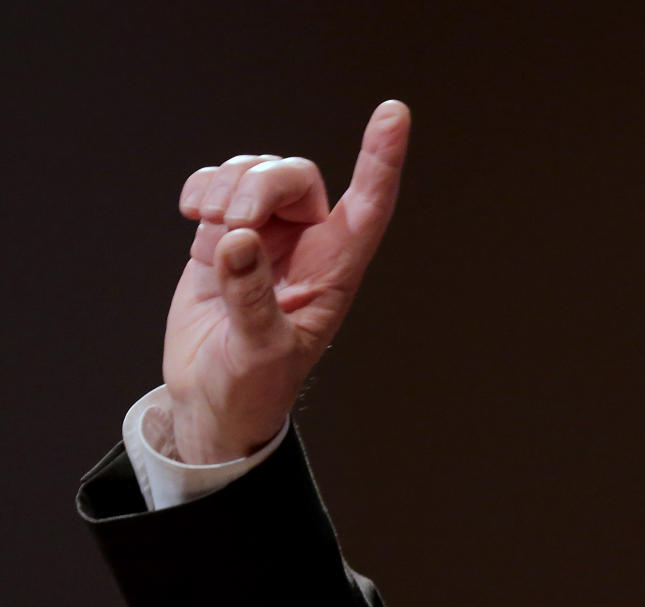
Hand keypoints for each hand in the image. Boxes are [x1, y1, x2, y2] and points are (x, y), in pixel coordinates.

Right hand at [163, 100, 410, 462]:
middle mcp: (306, 246)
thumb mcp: (260, 351)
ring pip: (256, 171)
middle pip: (295, 176)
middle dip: (259, 186)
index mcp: (335, 273)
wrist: (211, 398)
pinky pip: (219, 183)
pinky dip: (204, 186)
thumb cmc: (254, 386)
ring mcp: (265, 237)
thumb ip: (250, 298)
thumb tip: (237, 239)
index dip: (382, 160)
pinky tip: (194, 215)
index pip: (369, 207)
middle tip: (231, 226)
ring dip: (227, 186)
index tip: (394, 113)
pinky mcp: (224, 235)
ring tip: (208, 227)